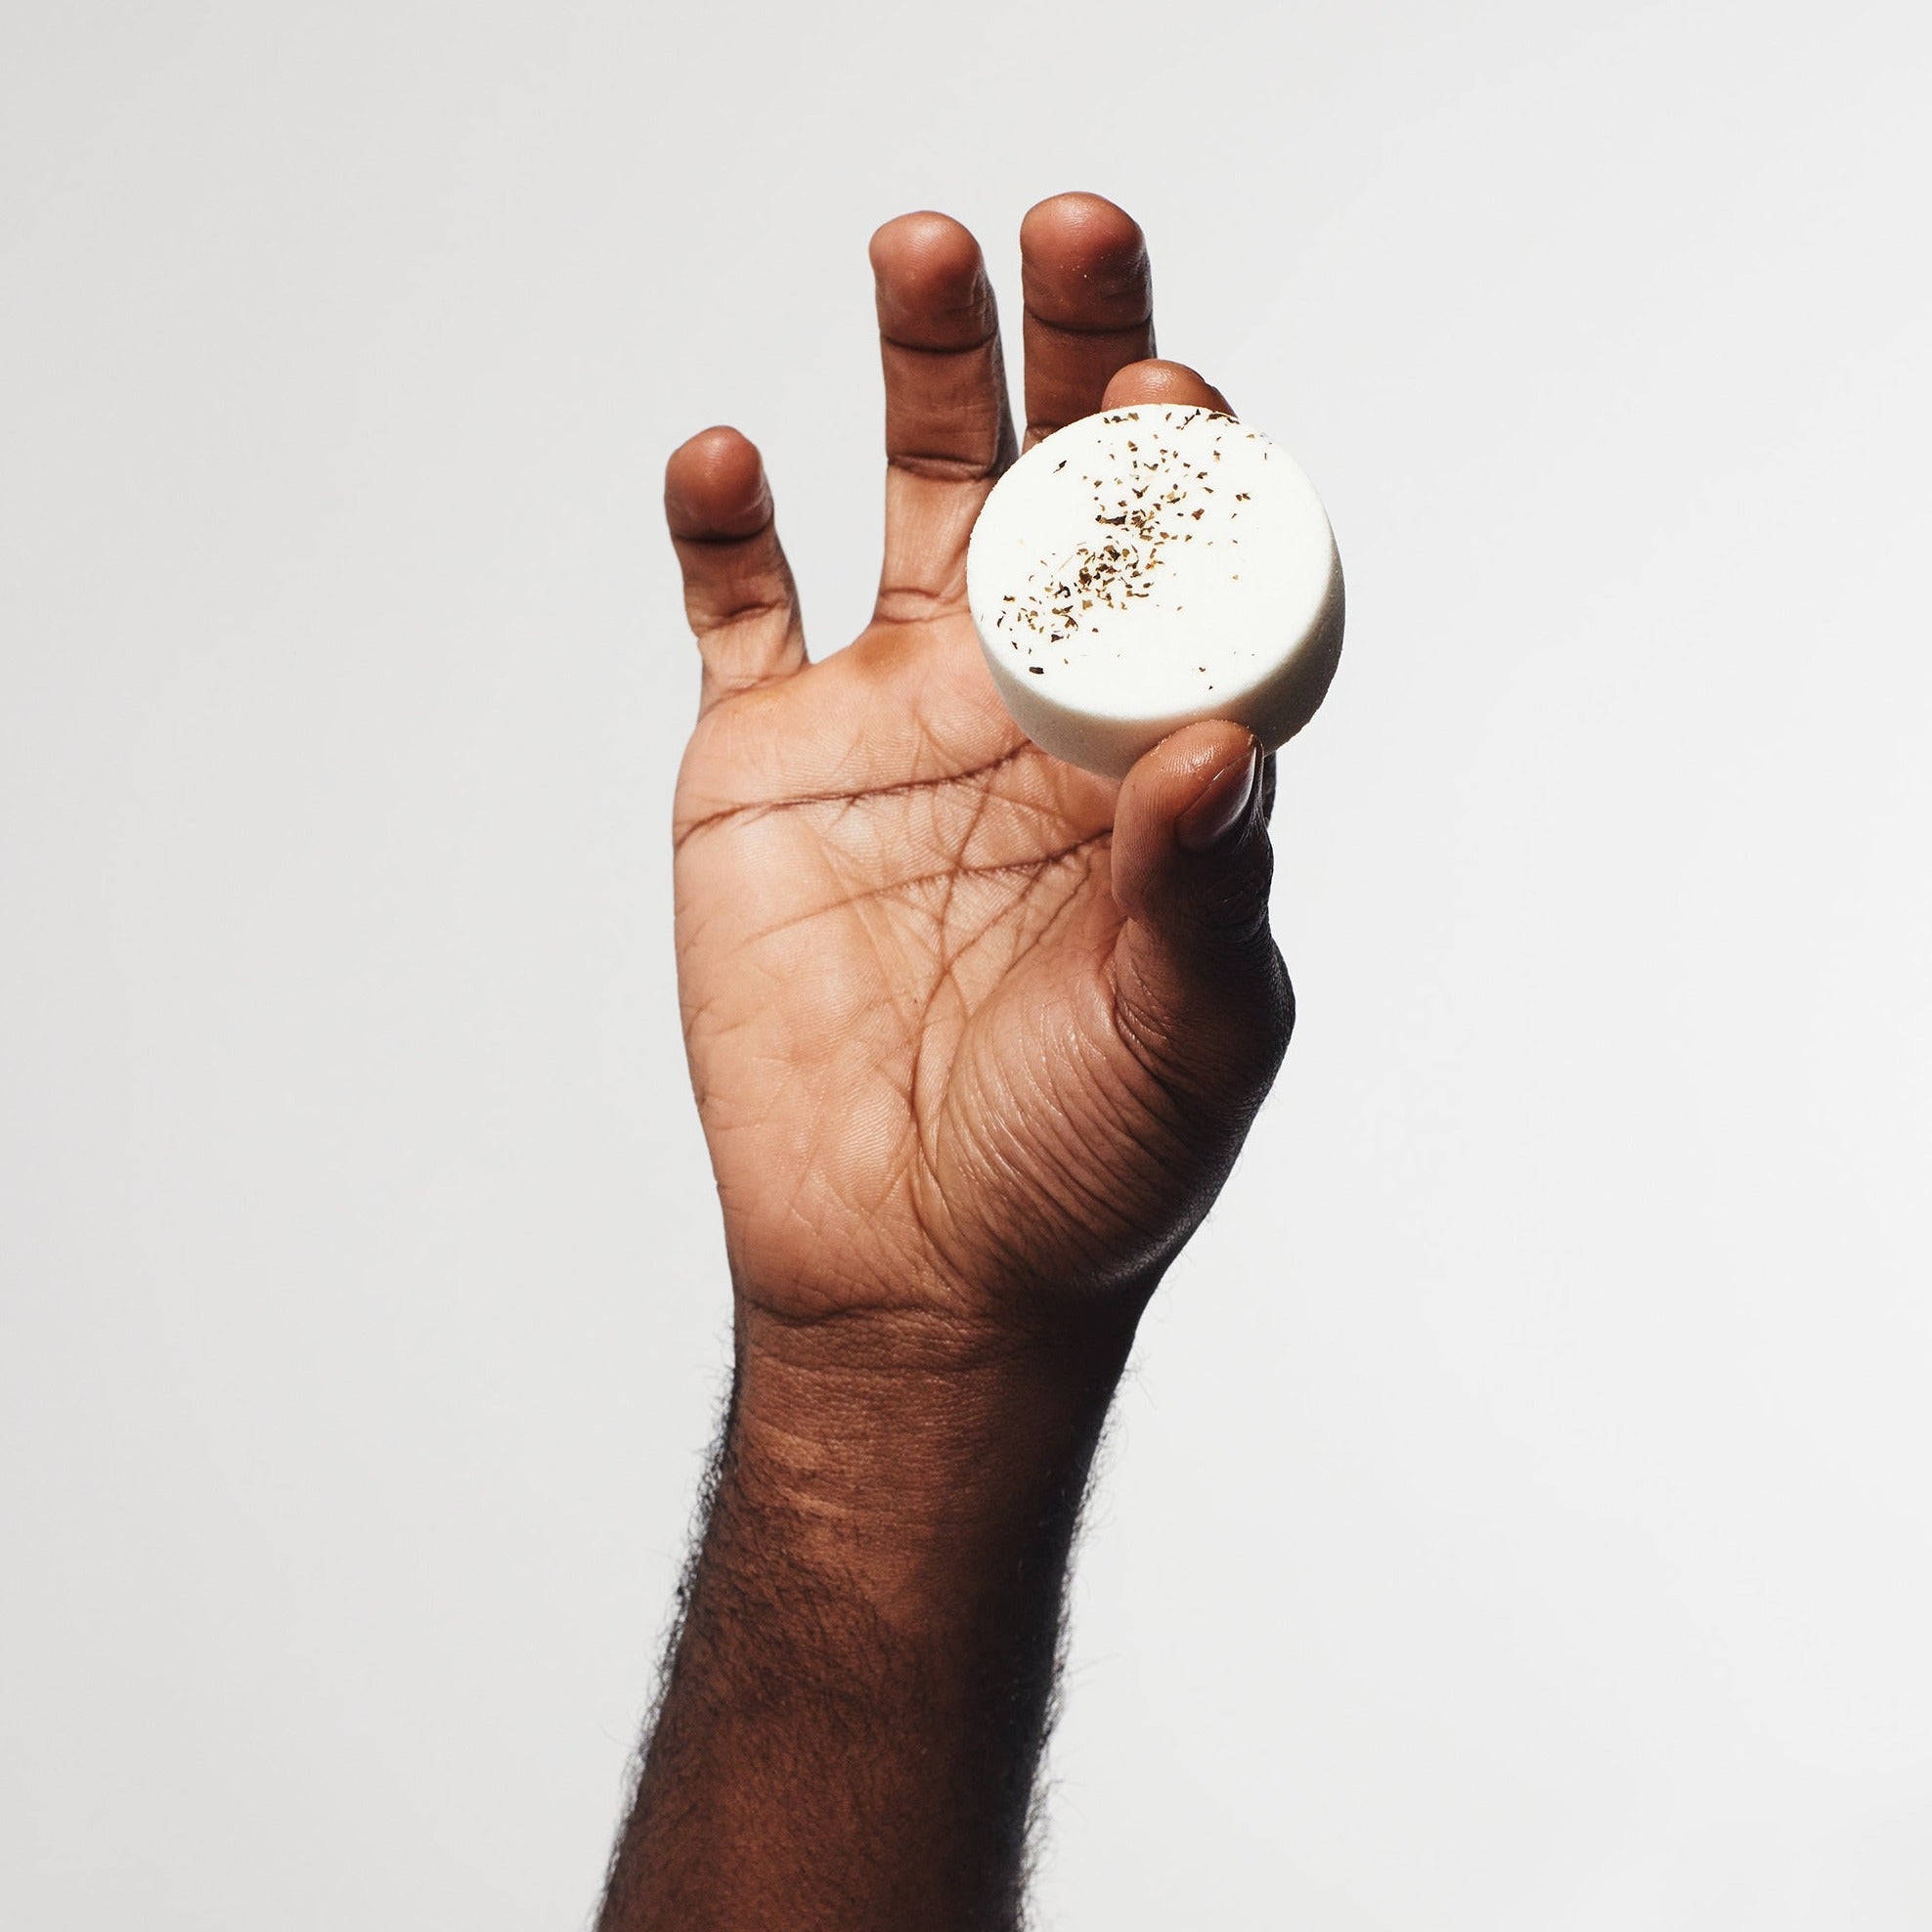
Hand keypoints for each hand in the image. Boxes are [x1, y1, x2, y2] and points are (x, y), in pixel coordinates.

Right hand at [666, 193, 1291, 1353]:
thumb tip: (1221, 749)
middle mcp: (1034, 699)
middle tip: (1075, 227)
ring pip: (911, 496)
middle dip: (1074, 347)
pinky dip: (724, 528)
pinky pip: (739, 609)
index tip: (1176, 396)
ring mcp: (894, 714)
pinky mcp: (762, 757)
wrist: (912, 1265)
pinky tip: (731, 462)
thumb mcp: (1184, 1038)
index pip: (1191, 562)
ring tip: (921, 251)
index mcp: (1153, 746)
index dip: (1189, 466)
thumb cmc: (1079, 1162)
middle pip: (1061, 482)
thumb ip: (1204, 897)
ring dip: (923, 369)